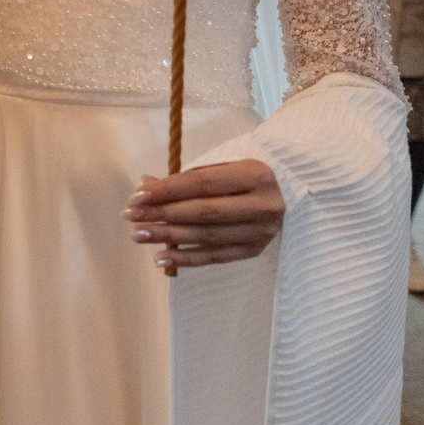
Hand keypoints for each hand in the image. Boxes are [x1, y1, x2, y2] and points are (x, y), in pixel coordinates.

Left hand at [125, 159, 284, 269]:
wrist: (292, 191)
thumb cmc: (246, 174)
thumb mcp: (223, 166)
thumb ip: (186, 176)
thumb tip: (145, 184)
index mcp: (255, 175)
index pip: (202, 184)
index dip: (167, 190)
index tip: (137, 196)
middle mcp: (262, 205)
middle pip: (203, 212)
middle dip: (162, 215)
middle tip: (131, 217)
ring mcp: (261, 231)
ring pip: (207, 236)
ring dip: (169, 237)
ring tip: (139, 235)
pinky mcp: (256, 250)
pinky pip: (217, 257)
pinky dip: (187, 258)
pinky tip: (161, 257)